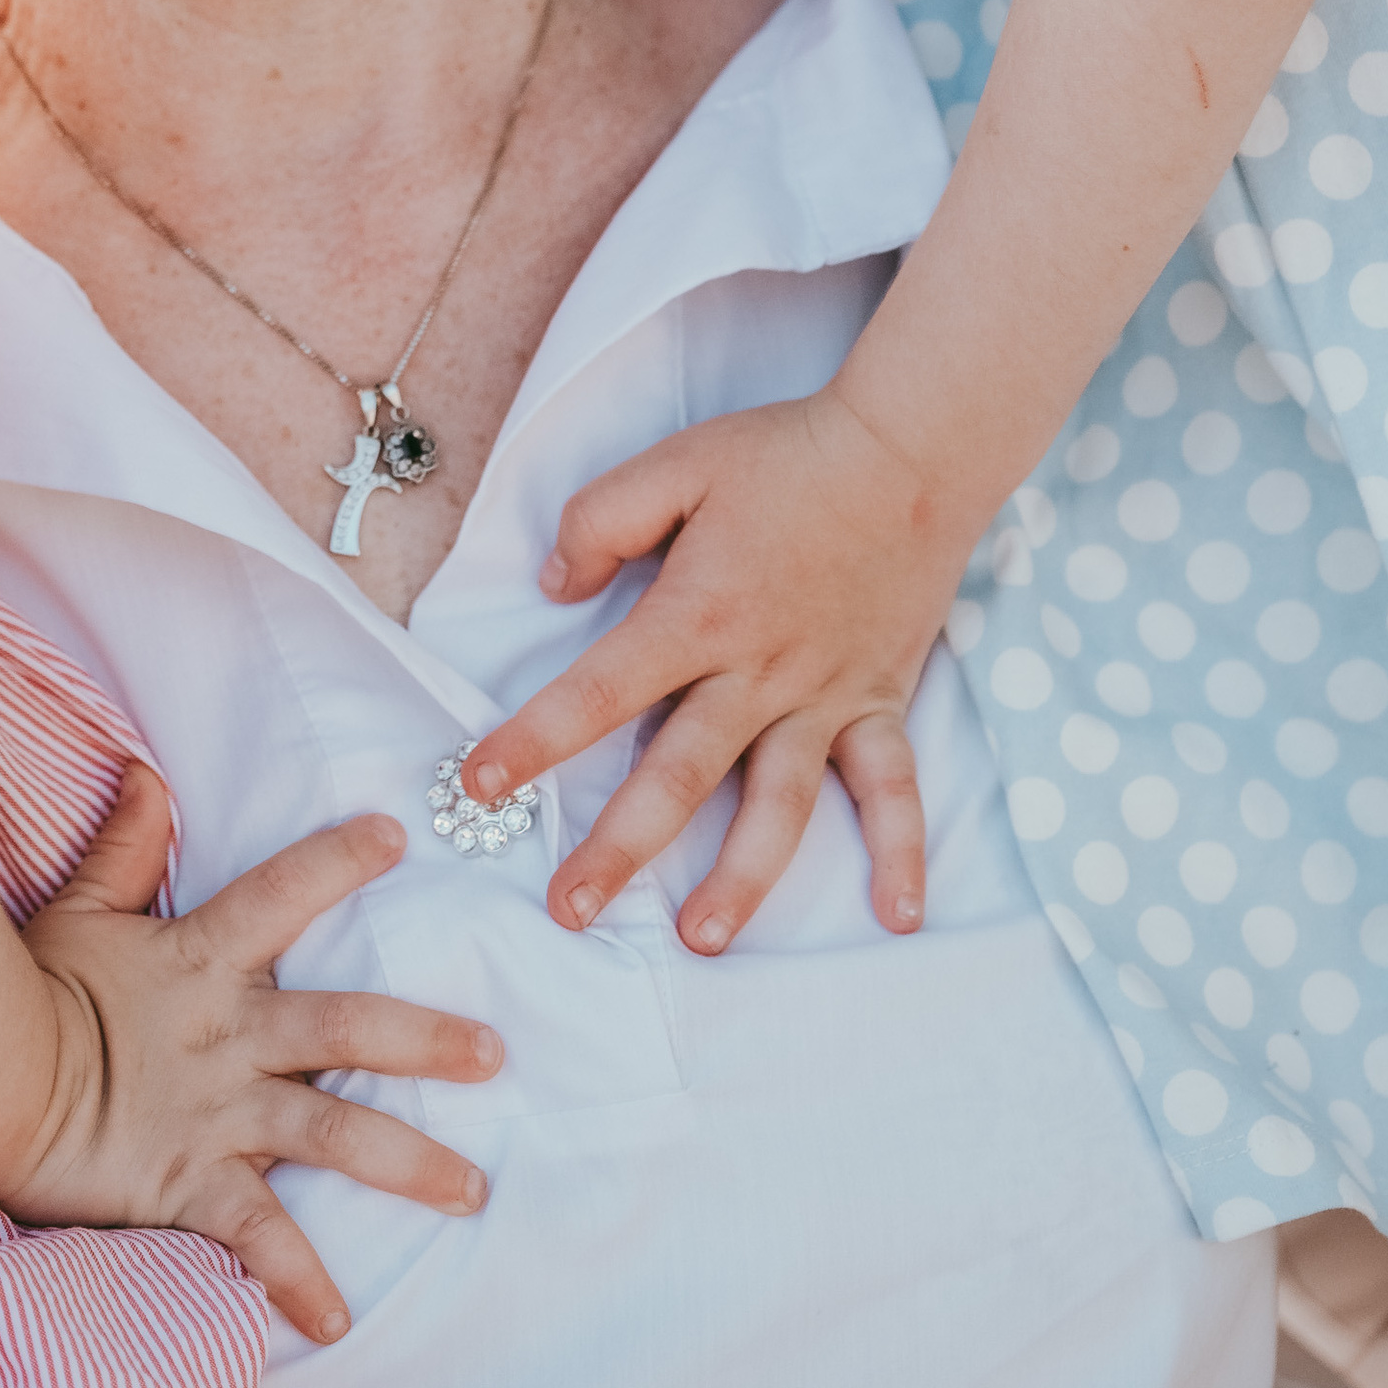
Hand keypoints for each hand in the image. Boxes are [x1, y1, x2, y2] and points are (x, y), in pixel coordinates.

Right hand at [7, 766, 500, 1344]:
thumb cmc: (28, 987)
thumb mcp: (79, 908)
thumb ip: (123, 845)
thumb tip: (146, 773)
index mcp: (202, 961)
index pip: (281, 893)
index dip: (338, 859)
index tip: (398, 834)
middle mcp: (228, 1034)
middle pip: (344, 1027)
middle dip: (425, 1040)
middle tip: (495, 1053)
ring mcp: (217, 1113)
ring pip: (332, 1131)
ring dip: (409, 1162)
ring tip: (473, 1189)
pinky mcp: (190, 1183)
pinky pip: (257, 1236)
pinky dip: (297, 1280)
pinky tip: (338, 1320)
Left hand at [459, 389, 968, 955]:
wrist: (908, 447)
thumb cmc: (784, 453)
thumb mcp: (674, 463)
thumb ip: (602, 520)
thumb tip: (554, 585)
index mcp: (697, 615)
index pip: (597, 691)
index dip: (533, 741)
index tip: (478, 786)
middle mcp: (758, 673)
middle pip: (678, 777)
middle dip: (619, 850)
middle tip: (568, 909)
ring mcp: (825, 697)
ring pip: (779, 806)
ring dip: (741, 880)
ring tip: (699, 940)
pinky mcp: (881, 701)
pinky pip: (894, 789)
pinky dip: (902, 852)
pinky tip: (896, 916)